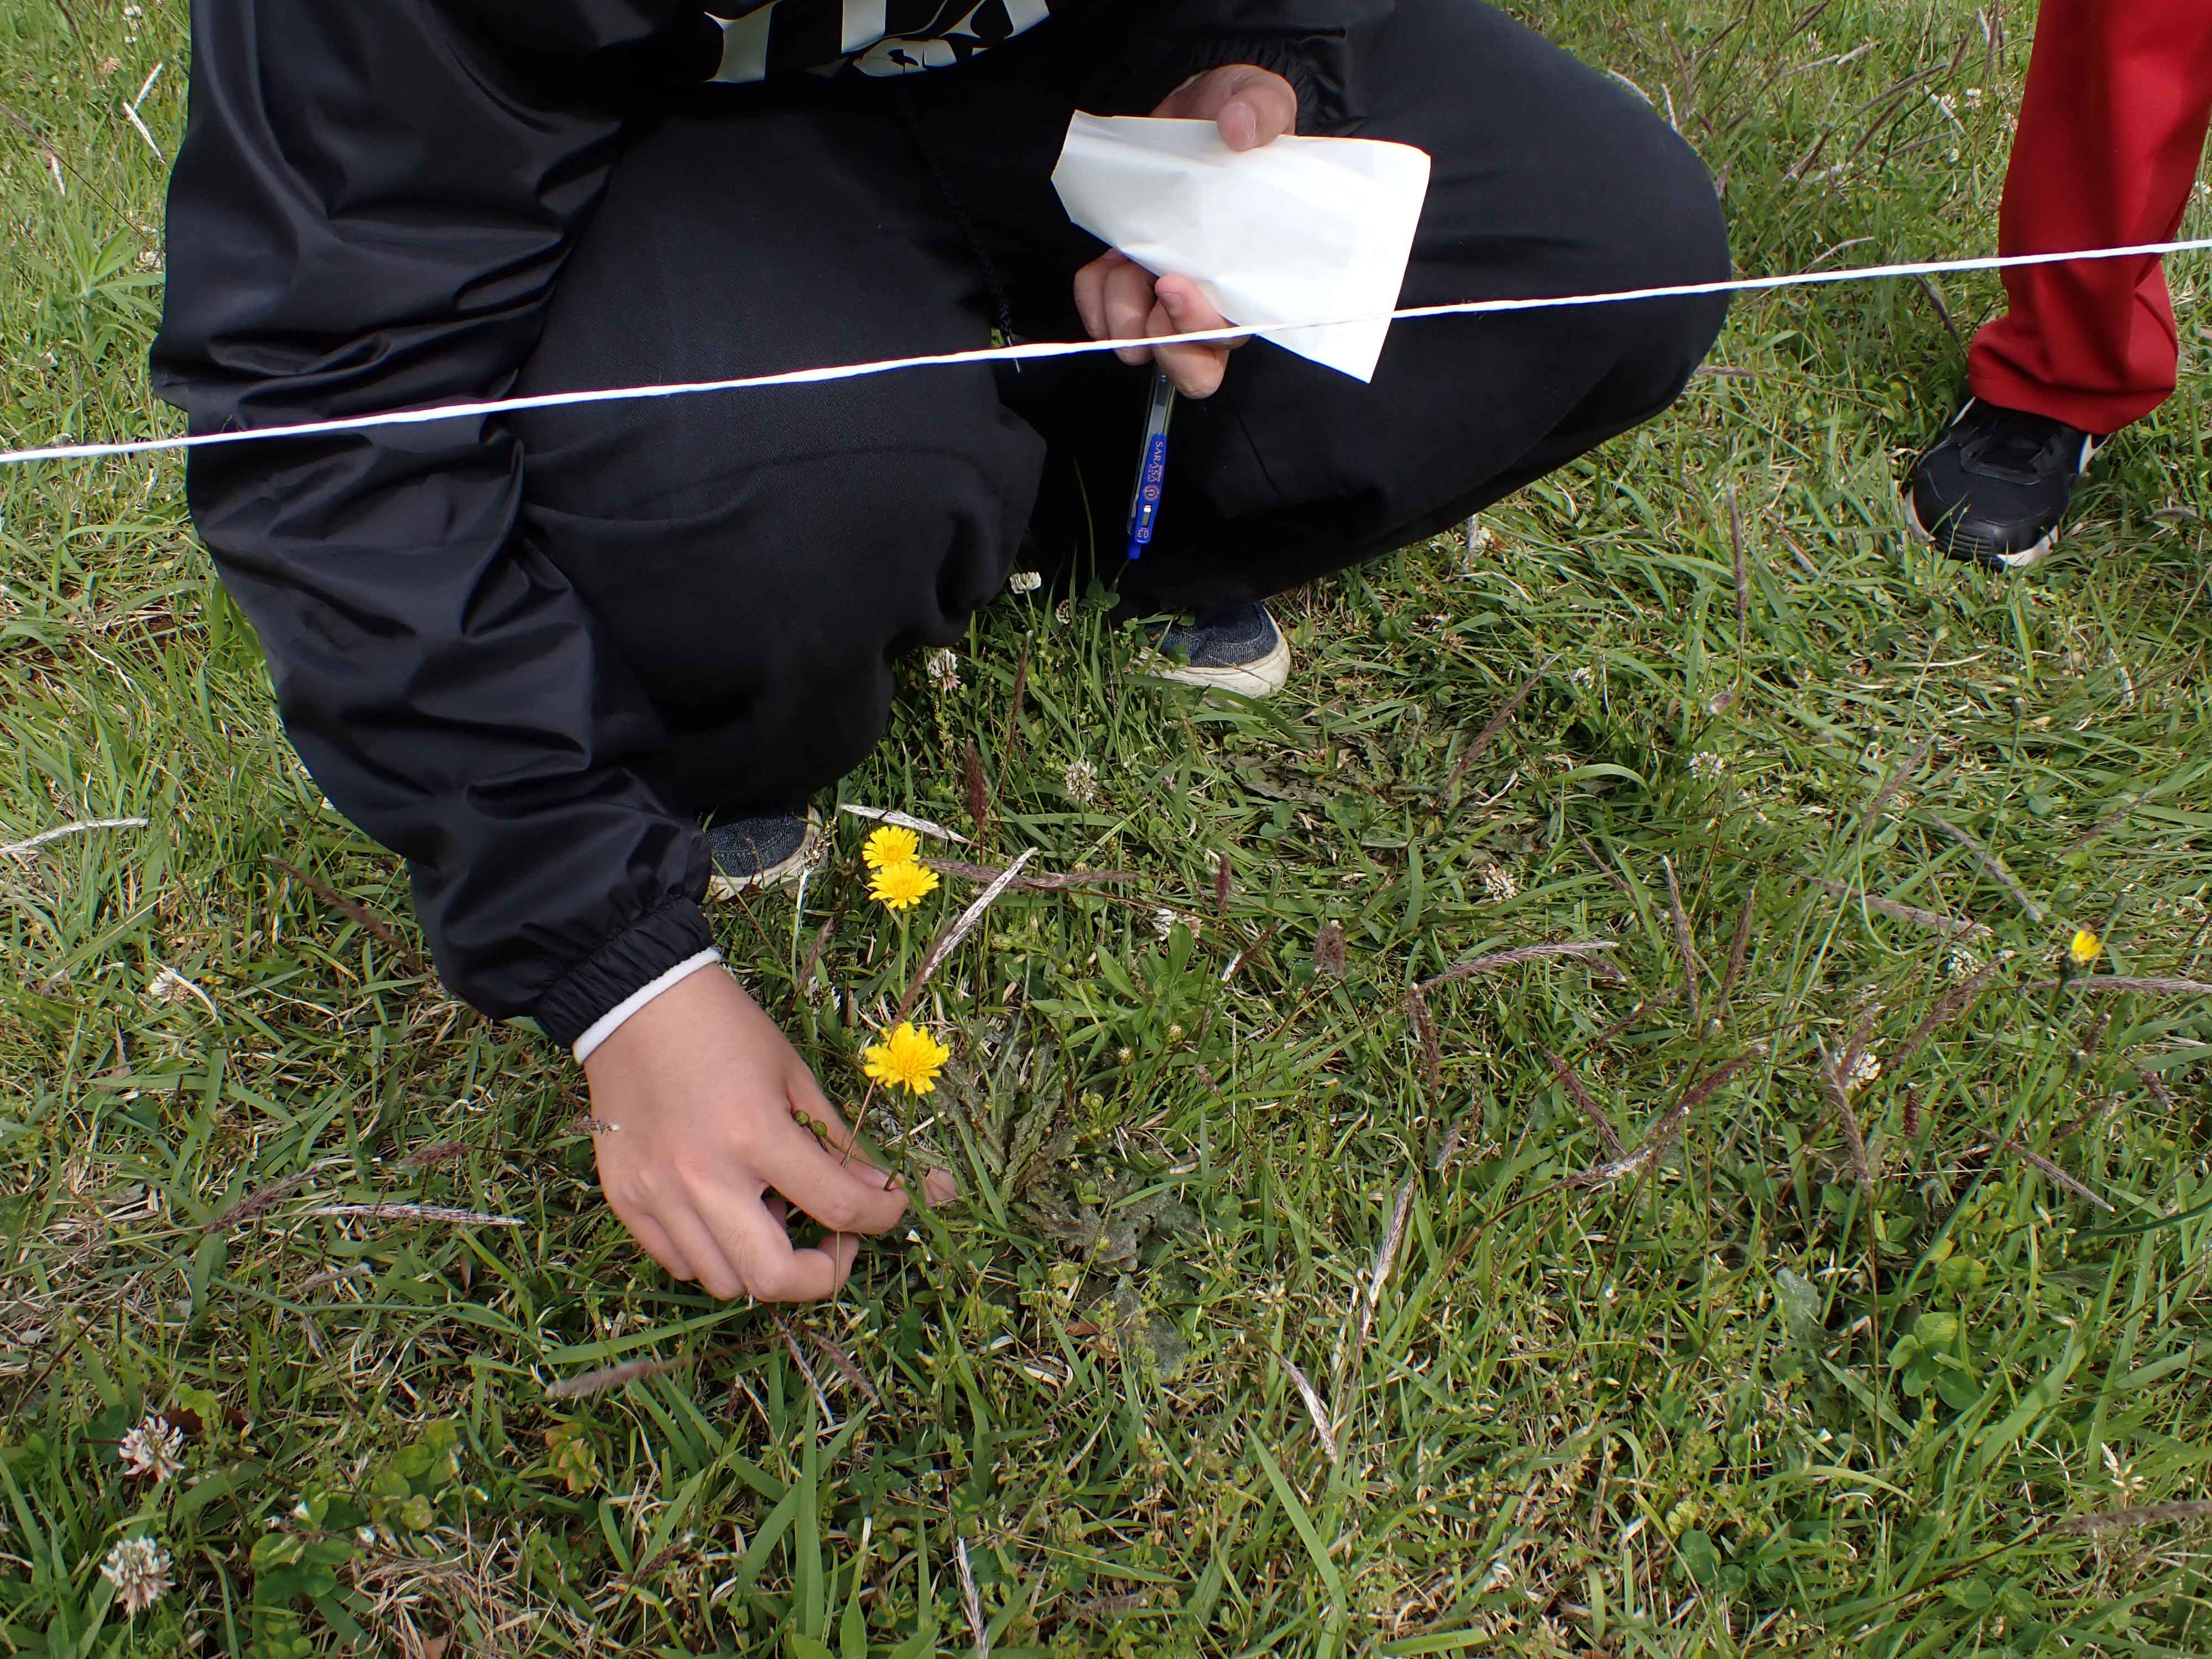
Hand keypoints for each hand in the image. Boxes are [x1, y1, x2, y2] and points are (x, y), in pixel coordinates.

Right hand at [582, 967, 948, 1300]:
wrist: (634, 1003)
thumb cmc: (724, 1029)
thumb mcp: (793, 1074)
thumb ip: (837, 1140)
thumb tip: (882, 1189)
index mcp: (755, 1134)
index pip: (839, 1208)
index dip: (882, 1216)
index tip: (890, 1206)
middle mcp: (703, 1177)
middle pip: (774, 1278)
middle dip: (822, 1274)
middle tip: (837, 1242)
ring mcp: (657, 1195)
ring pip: (724, 1281)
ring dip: (764, 1263)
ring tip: (773, 1214)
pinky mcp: (624, 1200)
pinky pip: (677, 1262)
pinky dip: (714, 1254)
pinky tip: (727, 1213)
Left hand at [1069, 65, 1297, 398]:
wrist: (1194, 109)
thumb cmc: (1233, 117)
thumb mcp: (1257, 99)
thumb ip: (1260, 111)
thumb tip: (1239, 127)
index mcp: (1251, 275)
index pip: (1233, 337)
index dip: (1201, 331)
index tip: (1172, 283)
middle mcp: (1210, 298)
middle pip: (1193, 367)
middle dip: (1161, 338)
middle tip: (1150, 282)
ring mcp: (1166, 296)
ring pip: (1138, 345)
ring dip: (1121, 306)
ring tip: (1127, 253)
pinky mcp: (1130, 281)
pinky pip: (1100, 315)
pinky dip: (1091, 296)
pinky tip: (1103, 259)